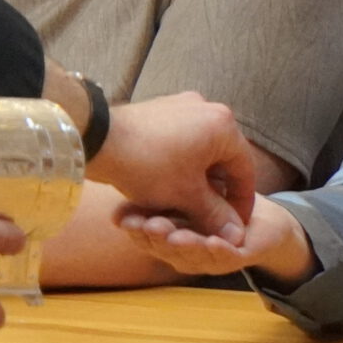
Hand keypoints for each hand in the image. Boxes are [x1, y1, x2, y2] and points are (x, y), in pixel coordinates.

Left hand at [88, 91, 257, 244]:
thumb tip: (236, 236)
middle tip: (209, 218)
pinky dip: (181, 164)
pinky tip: (167, 184)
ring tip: (186, 204)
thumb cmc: (148, 165)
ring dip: (198, 179)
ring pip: (201, 151)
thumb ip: (215, 215)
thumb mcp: (185, 196)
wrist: (97, 137)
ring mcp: (182, 105)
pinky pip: (182, 140)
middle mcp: (207, 108)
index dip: (241, 203)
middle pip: (223, 158)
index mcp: (223, 125)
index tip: (233, 226)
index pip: (245, 169)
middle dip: (217, 191)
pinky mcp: (161, 109)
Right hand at [121, 192, 315, 283]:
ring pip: (192, 256)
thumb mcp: (186, 185)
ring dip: (184, 245)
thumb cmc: (217, 198)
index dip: (132, 227)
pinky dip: (218, 250)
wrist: (262, 219)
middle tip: (148, 224)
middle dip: (155, 237)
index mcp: (168, 237)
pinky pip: (226, 258)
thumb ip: (159, 189)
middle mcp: (184, 254)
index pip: (144, 235)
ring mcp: (209, 260)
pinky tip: (212, 241)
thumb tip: (121, 188)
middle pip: (165, 248)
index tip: (119, 218)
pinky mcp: (236, 259)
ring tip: (176, 236)